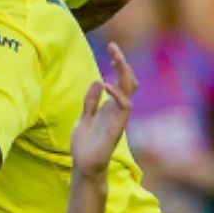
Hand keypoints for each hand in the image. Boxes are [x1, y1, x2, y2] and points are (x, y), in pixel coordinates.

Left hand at [71, 42, 135, 181]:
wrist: (84, 165)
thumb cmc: (85, 145)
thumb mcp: (84, 117)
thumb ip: (90, 102)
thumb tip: (97, 81)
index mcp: (111, 106)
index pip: (121, 81)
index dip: (118, 66)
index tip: (111, 50)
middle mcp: (118, 109)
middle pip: (128, 80)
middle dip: (122, 63)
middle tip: (113, 47)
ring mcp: (119, 117)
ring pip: (129, 89)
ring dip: (123, 72)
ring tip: (115, 57)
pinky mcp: (118, 126)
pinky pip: (124, 106)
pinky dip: (117, 94)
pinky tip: (106, 85)